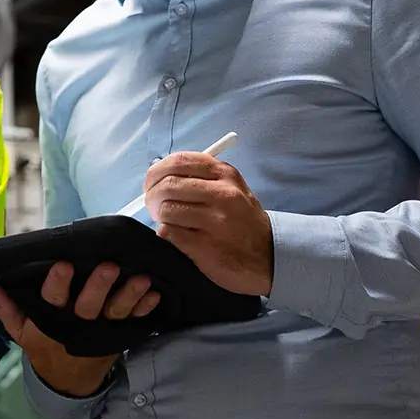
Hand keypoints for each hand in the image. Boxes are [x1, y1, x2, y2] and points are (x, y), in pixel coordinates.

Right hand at [0, 262, 158, 398]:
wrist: (69, 382)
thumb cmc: (45, 346)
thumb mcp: (22, 333)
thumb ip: (9, 311)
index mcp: (52, 321)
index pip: (52, 300)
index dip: (57, 284)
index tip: (63, 265)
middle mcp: (78, 325)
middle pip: (89, 305)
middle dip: (99, 286)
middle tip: (109, 266)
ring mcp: (101, 330)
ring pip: (116, 312)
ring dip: (130, 295)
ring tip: (142, 279)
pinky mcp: (119, 333)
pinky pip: (134, 320)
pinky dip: (145, 308)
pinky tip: (155, 294)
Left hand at [143, 152, 273, 295]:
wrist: (269, 257)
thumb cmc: (243, 221)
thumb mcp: (232, 188)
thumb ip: (201, 177)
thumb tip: (160, 173)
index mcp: (225, 175)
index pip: (179, 161)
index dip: (157, 171)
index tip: (150, 181)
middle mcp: (222, 194)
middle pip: (168, 185)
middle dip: (152, 196)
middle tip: (152, 205)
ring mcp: (215, 221)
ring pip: (166, 210)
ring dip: (161, 218)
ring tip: (170, 222)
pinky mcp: (205, 246)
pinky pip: (169, 233)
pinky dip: (166, 234)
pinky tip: (178, 236)